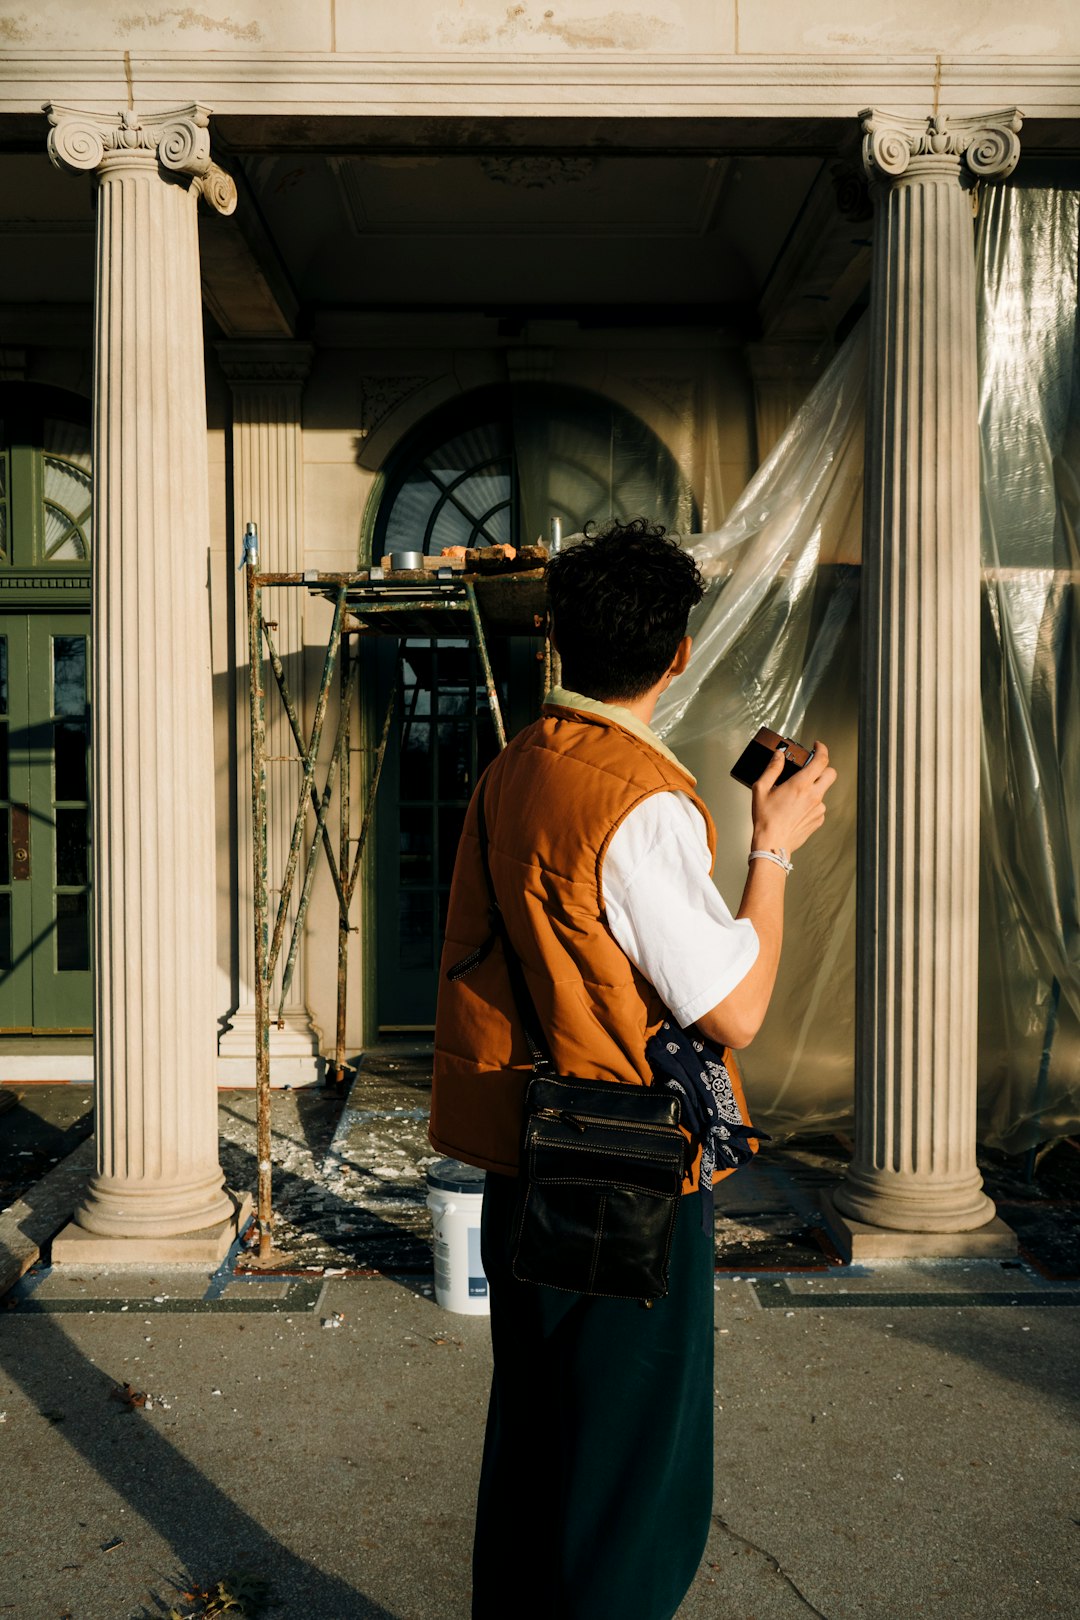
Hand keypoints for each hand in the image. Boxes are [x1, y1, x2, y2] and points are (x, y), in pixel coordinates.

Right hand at [750, 740, 835, 856]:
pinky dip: (811, 803)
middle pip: (831, 773)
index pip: (821, 760)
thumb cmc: (765, 820)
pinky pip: (819, 806)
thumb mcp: (761, 789)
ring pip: (824, 790)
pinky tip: (797, 809)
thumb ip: (772, 768)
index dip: (822, 749)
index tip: (817, 746)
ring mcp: (818, 809)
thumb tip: (779, 755)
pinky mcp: (818, 820)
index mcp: (800, 784)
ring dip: (815, 787)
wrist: (773, 844)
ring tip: (796, 795)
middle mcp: (814, 795)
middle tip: (812, 767)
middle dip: (824, 767)